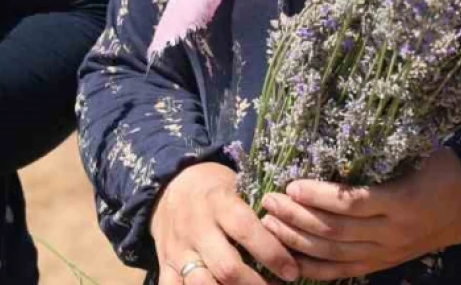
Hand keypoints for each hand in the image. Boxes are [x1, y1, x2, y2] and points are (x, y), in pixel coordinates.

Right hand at [148, 162, 301, 284]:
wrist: (172, 185)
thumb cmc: (217, 190)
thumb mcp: (238, 187)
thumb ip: (258, 212)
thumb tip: (296, 237)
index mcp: (218, 202)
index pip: (245, 229)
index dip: (272, 253)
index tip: (291, 270)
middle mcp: (196, 227)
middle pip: (226, 267)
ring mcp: (178, 248)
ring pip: (199, 283)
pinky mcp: (165, 263)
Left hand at [259, 148, 460, 280]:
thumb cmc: (438, 169)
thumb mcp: (419, 151)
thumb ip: (383, 146)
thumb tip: (337, 121)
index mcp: (402, 201)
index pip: (353, 202)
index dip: (319, 196)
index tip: (292, 183)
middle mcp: (393, 232)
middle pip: (336, 230)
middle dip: (297, 217)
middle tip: (269, 201)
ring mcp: (387, 252)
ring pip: (335, 252)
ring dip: (298, 240)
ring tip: (269, 224)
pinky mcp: (381, 264)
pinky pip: (343, 271)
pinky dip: (315, 269)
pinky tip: (289, 260)